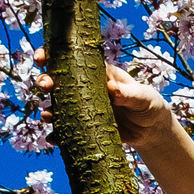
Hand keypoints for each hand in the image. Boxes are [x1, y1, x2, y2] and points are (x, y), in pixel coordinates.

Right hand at [33, 50, 176, 148]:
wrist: (152, 130)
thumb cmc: (149, 105)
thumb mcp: (143, 97)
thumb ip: (129, 94)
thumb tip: (112, 89)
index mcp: (98, 73)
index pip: (72, 60)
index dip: (52, 56)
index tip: (41, 58)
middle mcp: (86, 89)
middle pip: (59, 81)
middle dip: (45, 81)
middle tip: (46, 86)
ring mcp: (83, 108)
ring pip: (58, 105)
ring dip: (48, 109)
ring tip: (47, 116)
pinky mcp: (85, 127)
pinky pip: (66, 129)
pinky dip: (58, 134)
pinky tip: (54, 138)